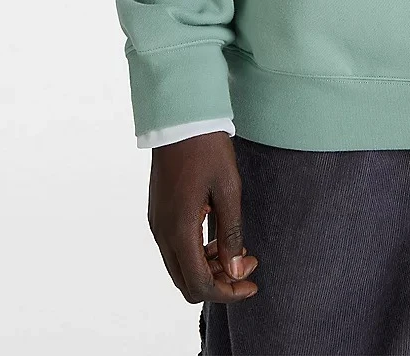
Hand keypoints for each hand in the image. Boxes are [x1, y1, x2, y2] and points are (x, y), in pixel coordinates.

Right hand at [148, 131, 259, 303]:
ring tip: (237, 248)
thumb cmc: (207, 149)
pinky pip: (175, 248)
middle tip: (247, 264)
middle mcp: (162, 233)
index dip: (228, 292)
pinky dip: (197, 252)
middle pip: (187, 283)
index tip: (252, 282)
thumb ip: (231, 233)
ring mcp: (157, 223)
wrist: (180, 117)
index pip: (200, 284)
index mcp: (179, 230)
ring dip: (208, 267)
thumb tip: (235, 271)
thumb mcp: (229, 189)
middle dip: (219, 283)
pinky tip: (218, 235)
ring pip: (180, 267)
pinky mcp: (158, 213)